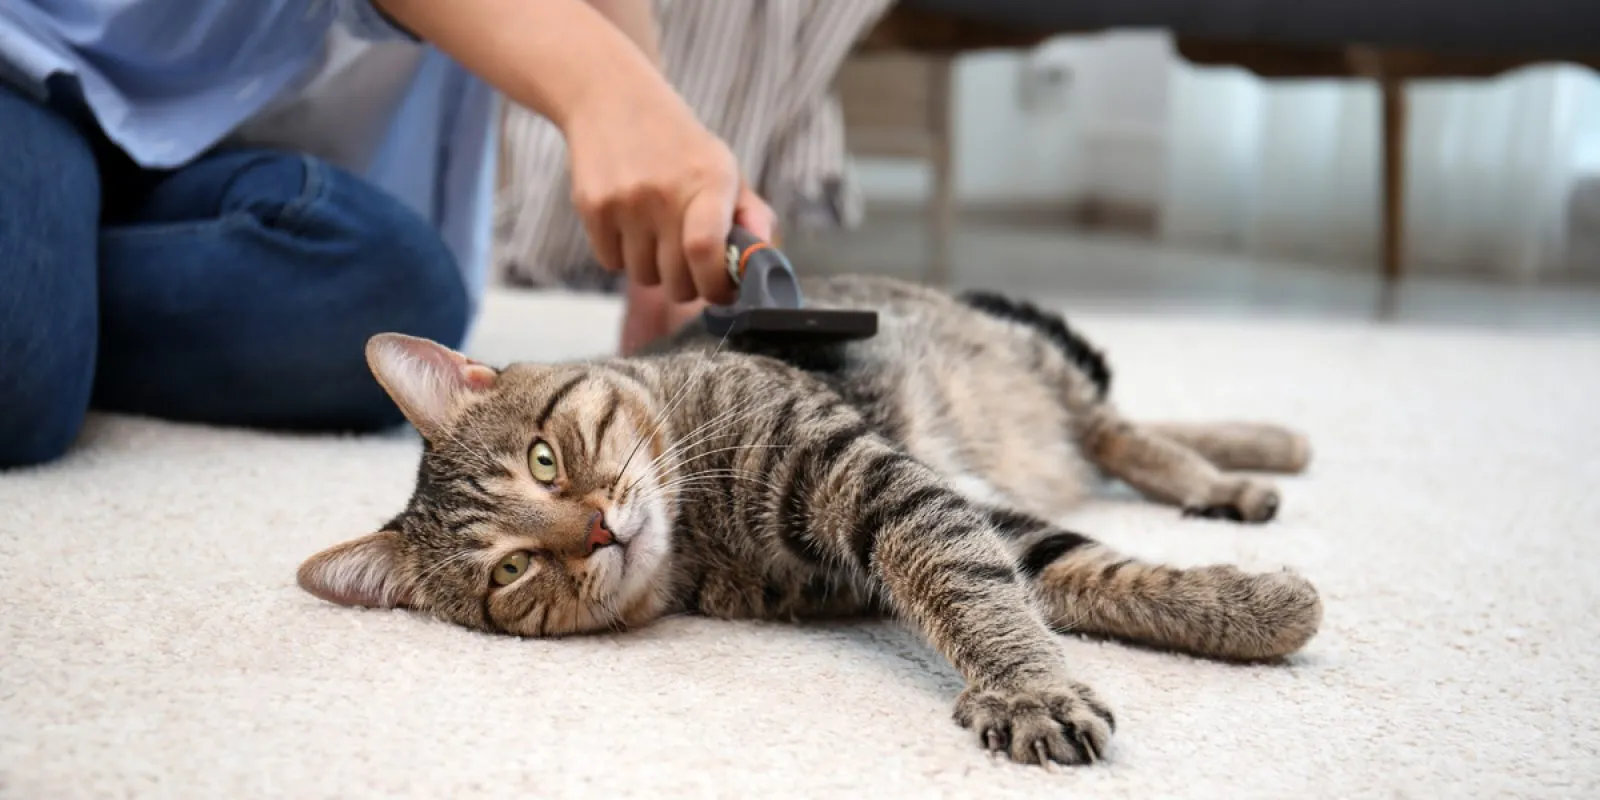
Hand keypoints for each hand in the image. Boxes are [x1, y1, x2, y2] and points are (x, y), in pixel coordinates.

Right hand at [564, 88, 776, 305]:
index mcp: (709, 179)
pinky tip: (628, 223)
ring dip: (653, 269)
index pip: (706, 250)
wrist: (612, 98)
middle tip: (689, 269)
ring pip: (643, 276)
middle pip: (677, 281)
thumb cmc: (677, 144)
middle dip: (688, 287)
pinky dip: (621, 255)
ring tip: (655, 234)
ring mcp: (626, 200)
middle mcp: (666, 190)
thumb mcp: (722, 165)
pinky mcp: (592, 206)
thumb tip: (764, 263)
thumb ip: (749, 215)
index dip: (716, 285)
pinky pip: (611, 262)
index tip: (722, 291)